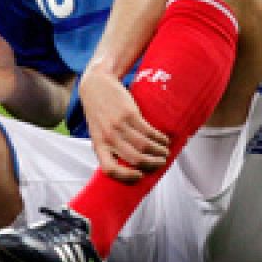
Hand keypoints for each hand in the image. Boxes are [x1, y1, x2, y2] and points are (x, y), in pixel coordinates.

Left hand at [79, 67, 169, 183]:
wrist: (96, 85)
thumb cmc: (98, 112)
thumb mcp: (97, 132)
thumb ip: (109, 148)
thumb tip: (130, 166)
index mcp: (99, 145)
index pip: (109, 169)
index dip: (126, 176)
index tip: (139, 176)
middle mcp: (108, 137)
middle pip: (134, 158)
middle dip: (152, 164)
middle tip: (160, 163)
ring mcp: (118, 125)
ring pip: (144, 146)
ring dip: (159, 151)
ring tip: (165, 152)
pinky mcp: (129, 114)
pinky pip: (149, 131)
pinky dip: (159, 138)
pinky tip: (164, 140)